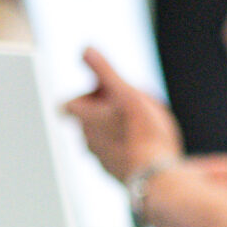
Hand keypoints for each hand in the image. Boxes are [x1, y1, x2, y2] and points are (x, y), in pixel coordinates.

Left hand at [61, 46, 180, 184]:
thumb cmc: (142, 133)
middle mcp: (87, 143)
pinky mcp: (118, 174)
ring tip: (144, 126)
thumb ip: (104, 71)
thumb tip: (85, 49)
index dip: (87, 94)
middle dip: (106, 110)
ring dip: (117, 128)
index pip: (69, 103)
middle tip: (132, 105)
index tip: (109, 92)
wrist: (157, 177)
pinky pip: (119, 154)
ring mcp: (102, 161)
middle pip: (88, 119)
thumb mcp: (126, 92)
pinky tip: (150, 146)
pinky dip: (128, 147)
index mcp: (85, 121)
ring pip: (103, 138)